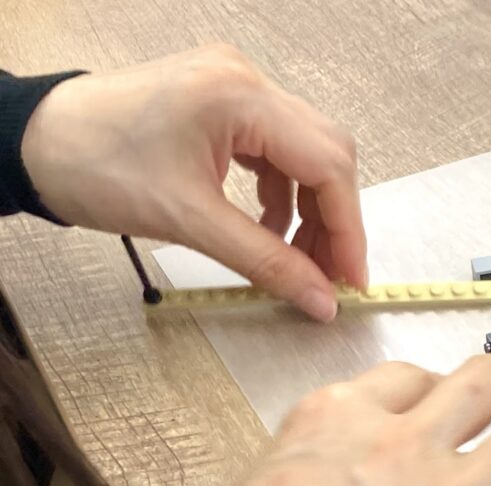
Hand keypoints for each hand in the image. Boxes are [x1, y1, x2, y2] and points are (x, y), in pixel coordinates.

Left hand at [21, 44, 365, 320]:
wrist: (37, 143)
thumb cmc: (93, 167)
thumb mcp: (188, 222)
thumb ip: (265, 262)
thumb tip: (320, 298)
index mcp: (239, 96)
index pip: (327, 163)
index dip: (348, 228)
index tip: (351, 279)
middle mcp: (246, 80)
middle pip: (326, 153)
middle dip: (334, 221)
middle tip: (330, 275)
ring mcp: (236, 87)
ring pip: (306, 153)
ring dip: (310, 210)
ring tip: (298, 259)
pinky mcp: (224, 103)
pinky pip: (276, 151)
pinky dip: (283, 195)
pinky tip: (270, 227)